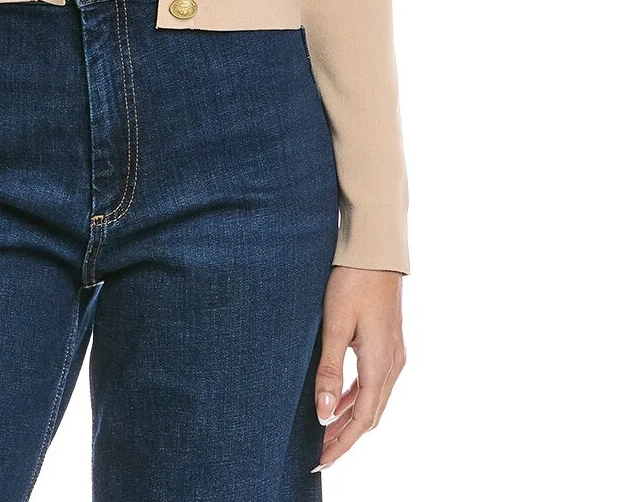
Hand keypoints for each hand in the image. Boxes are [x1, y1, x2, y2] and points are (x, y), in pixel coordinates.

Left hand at [311, 264, 405, 472]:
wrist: (375, 251)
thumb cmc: (352, 282)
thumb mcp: (335, 325)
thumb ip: (329, 371)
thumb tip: (324, 415)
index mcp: (380, 365)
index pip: (362, 420)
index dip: (341, 444)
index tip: (319, 460)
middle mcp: (392, 365)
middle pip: (370, 416)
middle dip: (344, 437)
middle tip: (318, 454)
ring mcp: (393, 354)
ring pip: (372, 400)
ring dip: (350, 419)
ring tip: (325, 433)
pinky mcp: (388, 343)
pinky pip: (372, 382)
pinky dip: (356, 398)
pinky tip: (339, 399)